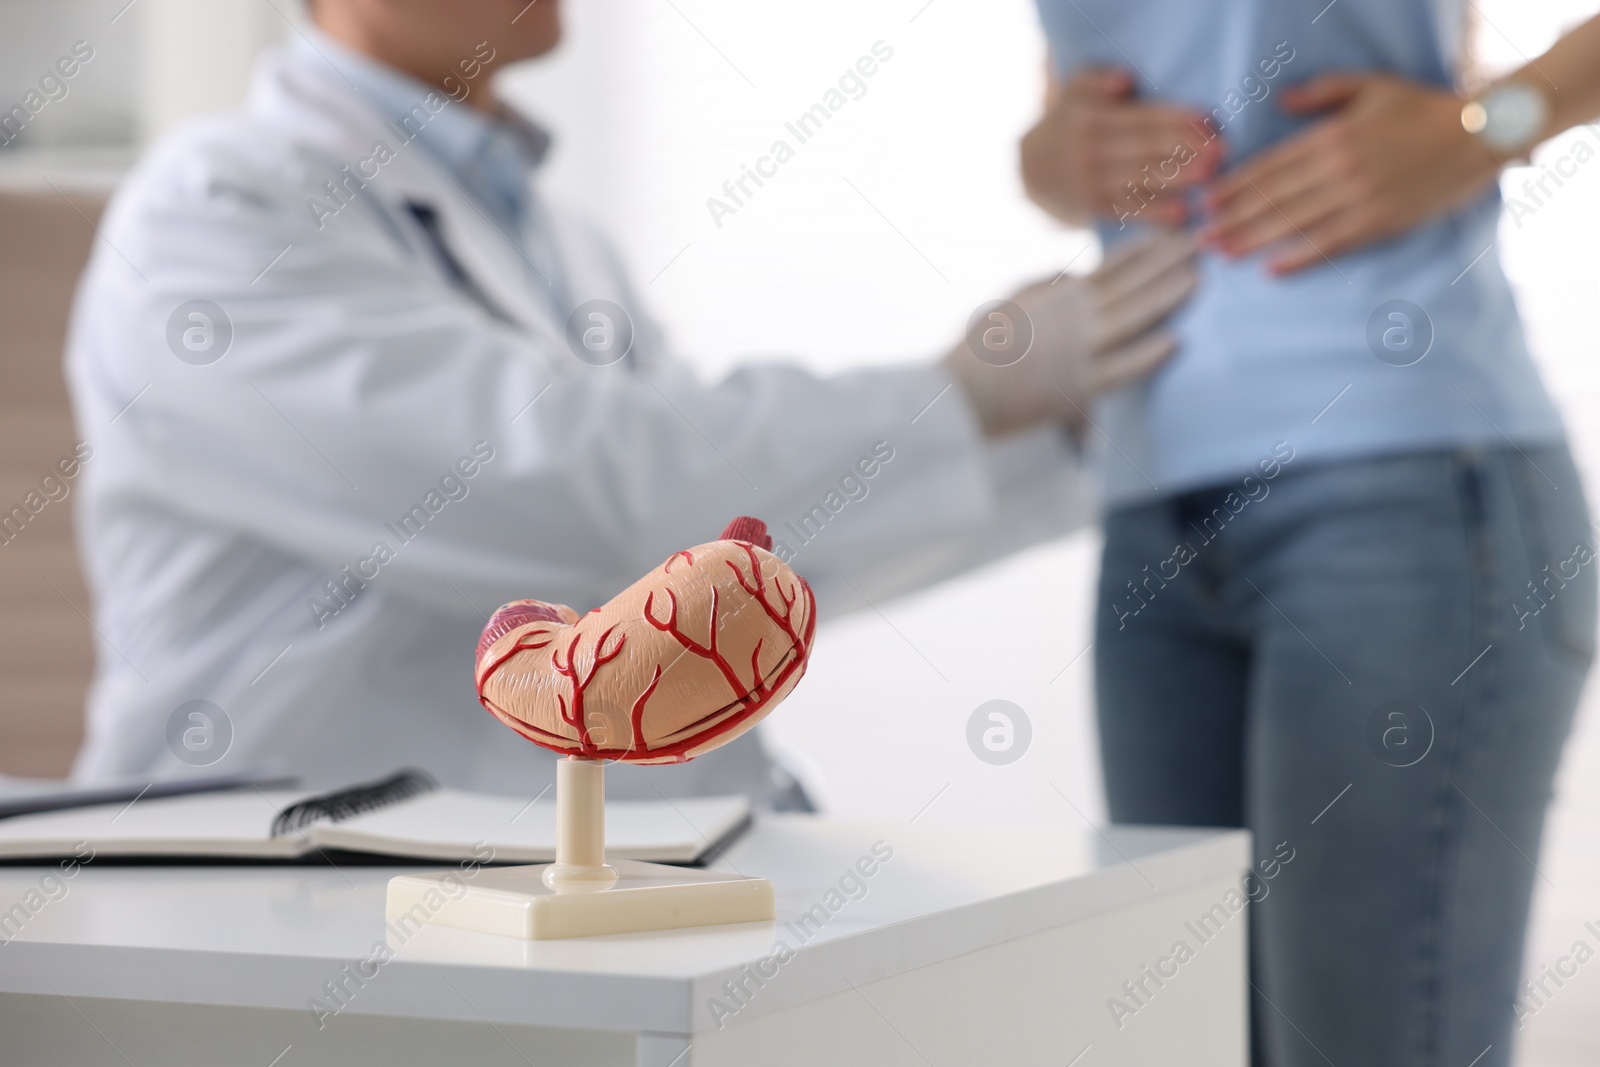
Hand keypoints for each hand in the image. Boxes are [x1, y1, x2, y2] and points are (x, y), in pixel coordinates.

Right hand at [944, 231, 1196, 438]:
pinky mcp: (1078, 387)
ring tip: (1196, 280)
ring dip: (1164, 297)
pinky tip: (1174, 341)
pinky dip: (1147, 355)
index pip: (1111, 266)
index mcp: (1058, 296)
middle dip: (1166, 262)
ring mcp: (1079, 350)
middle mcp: (1074, 317)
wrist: (963, 392)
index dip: (1144, 249)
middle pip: (1130, 284)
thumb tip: (1075, 274)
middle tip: (1200, 242)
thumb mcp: (1011, 302)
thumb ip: (1045, 285)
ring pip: (1132, 318)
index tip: (1170, 235)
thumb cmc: (980, 349)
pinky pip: (1120, 369)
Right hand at [1021, 68, 1222, 226]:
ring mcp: (1093, 183)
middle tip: (1220, 150)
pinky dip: (1156, 214)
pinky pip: (1130, 210)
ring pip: (1141, 179)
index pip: (1141, 116)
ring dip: (1177, 179)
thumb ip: (1098, 79)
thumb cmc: (1070, 120)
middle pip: (1145, 147)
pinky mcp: (1097, 208)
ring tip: (1209, 177)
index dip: (1176, 118)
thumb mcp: (1074, 90)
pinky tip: (1182, 215)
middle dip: (1184, 148)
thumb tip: (1126, 81)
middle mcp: (1090, 151)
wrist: (1034, 168)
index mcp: (1091, 118)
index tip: (1208, 120)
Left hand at [1201, 73, 1501, 273]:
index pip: (1271, 164)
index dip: (1234, 185)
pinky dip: (1300, 257)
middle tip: (1198, 236)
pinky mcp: (1380, 222)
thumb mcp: (1370, 86)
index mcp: (1332, 136)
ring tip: (1222, 253)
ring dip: (1254, 240)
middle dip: (1232, 217)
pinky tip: (1272, 269)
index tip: (1205, 200)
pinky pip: (1331, 244)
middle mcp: (1339, 168)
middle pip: (1274, 197)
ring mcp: (1359, 198)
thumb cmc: (1421, 109)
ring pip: (1295, 223)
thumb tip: (1280, 100)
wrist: (1478, 135)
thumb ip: (1322, 92)